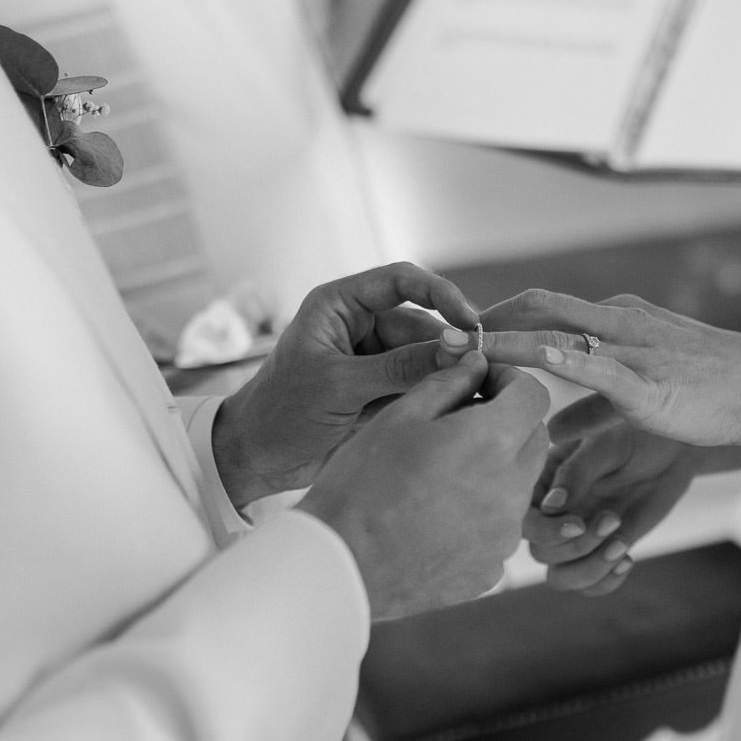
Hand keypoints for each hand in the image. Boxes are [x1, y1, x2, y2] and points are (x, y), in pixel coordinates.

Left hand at [212, 263, 479, 506]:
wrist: (257, 459)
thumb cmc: (282, 411)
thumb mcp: (341, 386)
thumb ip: (401, 367)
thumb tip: (459, 347)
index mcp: (339, 304)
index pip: (400, 281)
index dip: (440, 293)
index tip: (469, 319)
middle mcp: (360, 325)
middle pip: (422, 323)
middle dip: (450, 344)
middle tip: (483, 367)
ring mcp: (373, 359)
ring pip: (427, 357)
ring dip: (448, 372)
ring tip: (475, 389)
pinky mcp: (382, 390)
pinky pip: (420, 384)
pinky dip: (439, 393)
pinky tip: (461, 403)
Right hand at [297, 353, 550, 619]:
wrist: (339, 568)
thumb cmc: (359, 487)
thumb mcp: (397, 419)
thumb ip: (446, 383)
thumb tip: (476, 364)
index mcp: (491, 442)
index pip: (534, 396)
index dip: (510, 381)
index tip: (482, 383)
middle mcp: (511, 490)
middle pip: (534, 440)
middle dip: (507, 423)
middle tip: (459, 424)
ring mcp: (504, 535)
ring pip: (518, 486)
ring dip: (494, 470)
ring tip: (438, 475)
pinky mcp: (492, 568)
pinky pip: (499, 528)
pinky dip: (479, 515)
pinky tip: (434, 518)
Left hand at [482, 290, 740, 446]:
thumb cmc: (709, 392)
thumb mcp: (639, 395)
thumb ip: (590, 408)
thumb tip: (549, 433)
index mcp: (616, 319)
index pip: (542, 308)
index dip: (495, 321)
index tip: (457, 340)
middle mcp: (620, 321)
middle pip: (538, 306)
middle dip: (486, 321)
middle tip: (440, 339)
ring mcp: (636, 346)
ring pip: (560, 331)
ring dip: (507, 341)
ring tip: (465, 351)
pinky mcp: (652, 380)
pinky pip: (603, 367)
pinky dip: (566, 361)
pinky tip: (535, 362)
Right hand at [524, 394, 702, 594]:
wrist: (669, 449)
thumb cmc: (632, 436)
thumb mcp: (604, 446)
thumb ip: (576, 473)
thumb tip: (549, 507)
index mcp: (541, 482)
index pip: (523, 518)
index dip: (545, 529)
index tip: (578, 523)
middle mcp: (552, 514)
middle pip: (541, 552)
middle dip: (576, 547)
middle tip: (613, 519)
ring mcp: (575, 537)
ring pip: (560, 577)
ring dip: (589, 570)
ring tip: (620, 547)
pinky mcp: (600, 552)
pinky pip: (589, 585)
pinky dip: (606, 582)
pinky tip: (628, 559)